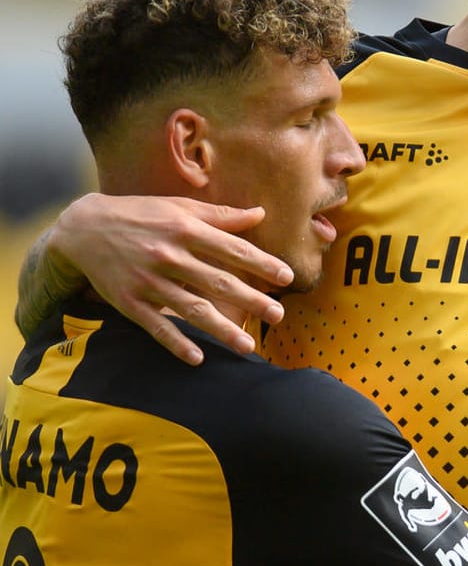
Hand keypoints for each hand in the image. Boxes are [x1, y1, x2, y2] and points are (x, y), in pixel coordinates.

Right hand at [53, 193, 292, 363]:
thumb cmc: (139, 215)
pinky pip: (156, 326)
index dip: (262, 264)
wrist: (82, 228)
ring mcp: (148, 281)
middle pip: (217, 282)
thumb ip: (220, 215)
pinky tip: (198, 358)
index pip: (232, 249)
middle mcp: (168, 256)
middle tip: (278, 315)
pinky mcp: (128, 301)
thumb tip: (260, 213)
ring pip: (191, 309)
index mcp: (185, 229)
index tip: (287, 277)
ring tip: (249, 346)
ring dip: (222, 329)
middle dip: (251, 300)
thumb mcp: (178, 208)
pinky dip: (176, 343)